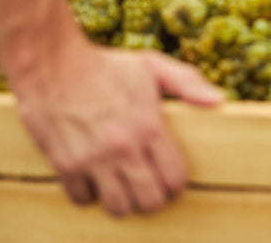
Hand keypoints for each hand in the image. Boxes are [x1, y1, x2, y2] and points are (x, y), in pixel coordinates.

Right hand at [13, 43, 223, 216]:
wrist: (52, 62)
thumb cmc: (106, 64)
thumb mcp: (153, 65)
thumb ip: (188, 83)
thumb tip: (219, 100)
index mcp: (149, 126)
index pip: (175, 178)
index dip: (177, 183)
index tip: (171, 178)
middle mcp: (124, 147)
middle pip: (150, 201)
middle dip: (153, 198)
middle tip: (148, 187)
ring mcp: (93, 158)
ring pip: (118, 207)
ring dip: (123, 201)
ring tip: (122, 187)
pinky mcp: (65, 163)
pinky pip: (82, 199)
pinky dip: (89, 195)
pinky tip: (94, 179)